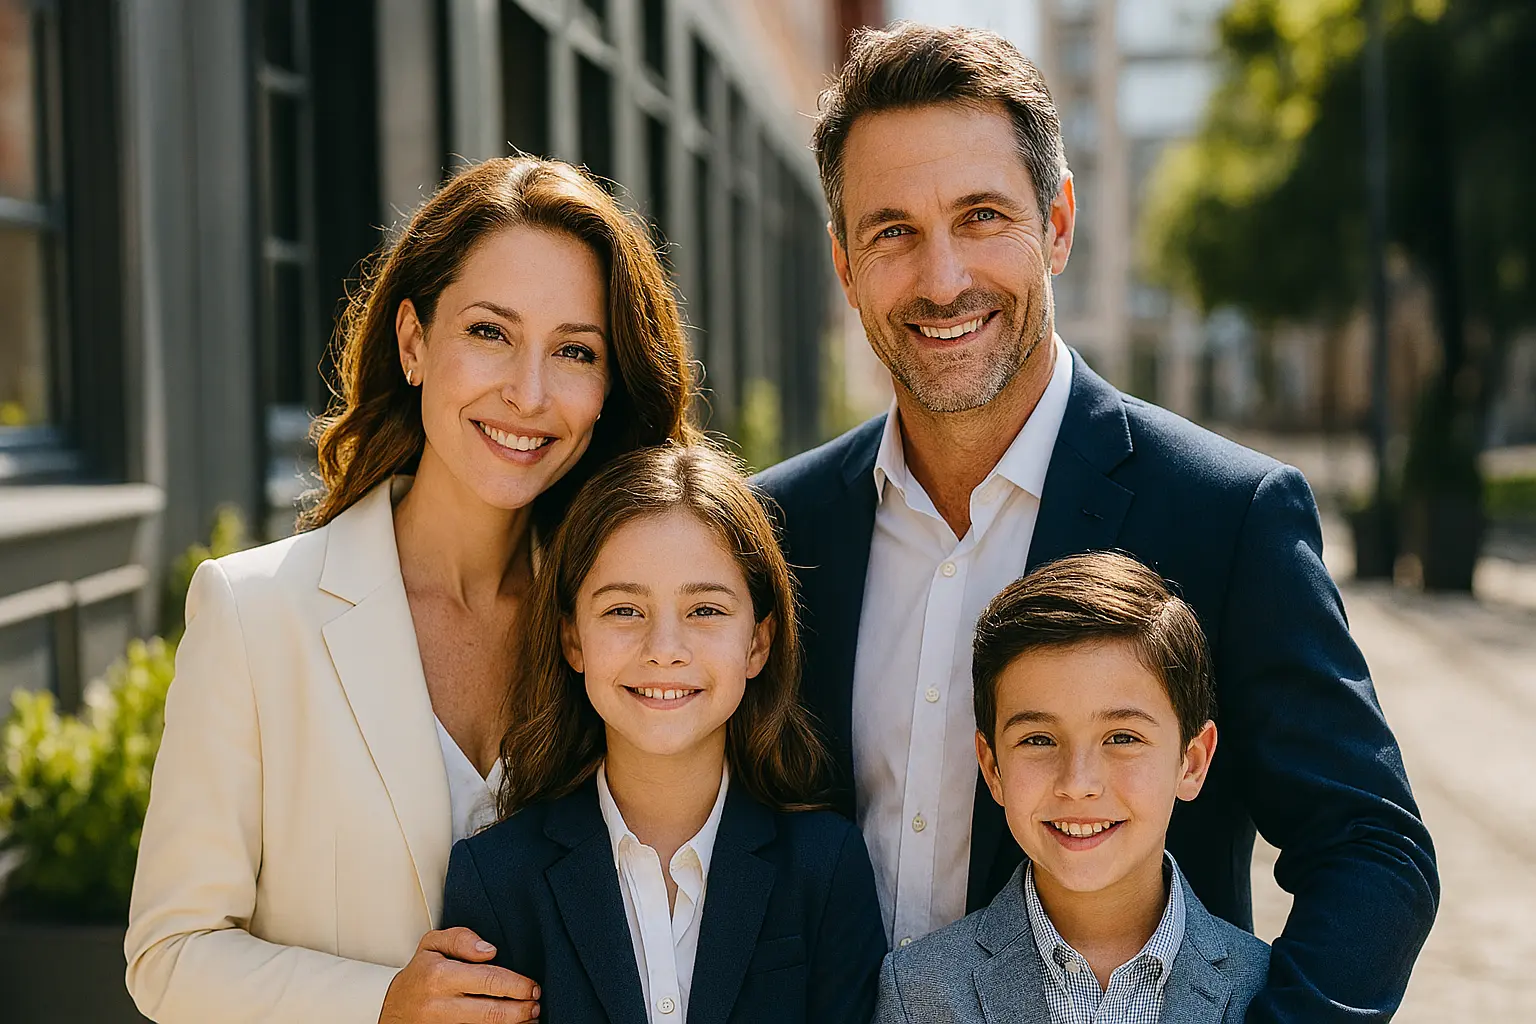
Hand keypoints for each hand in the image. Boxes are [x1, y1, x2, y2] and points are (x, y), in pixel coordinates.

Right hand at [379, 927, 540, 1022]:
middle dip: (521, 1011)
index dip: (517, 986)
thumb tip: (490, 950)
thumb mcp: (432, 944)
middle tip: (535, 1005)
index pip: (488, 981)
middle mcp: (440, 1006)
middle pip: (491, 1013)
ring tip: (528, 1018)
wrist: (391, 1009)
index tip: (533, 987)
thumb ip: (461, 938)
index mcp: (440, 976)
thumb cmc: (419, 974)